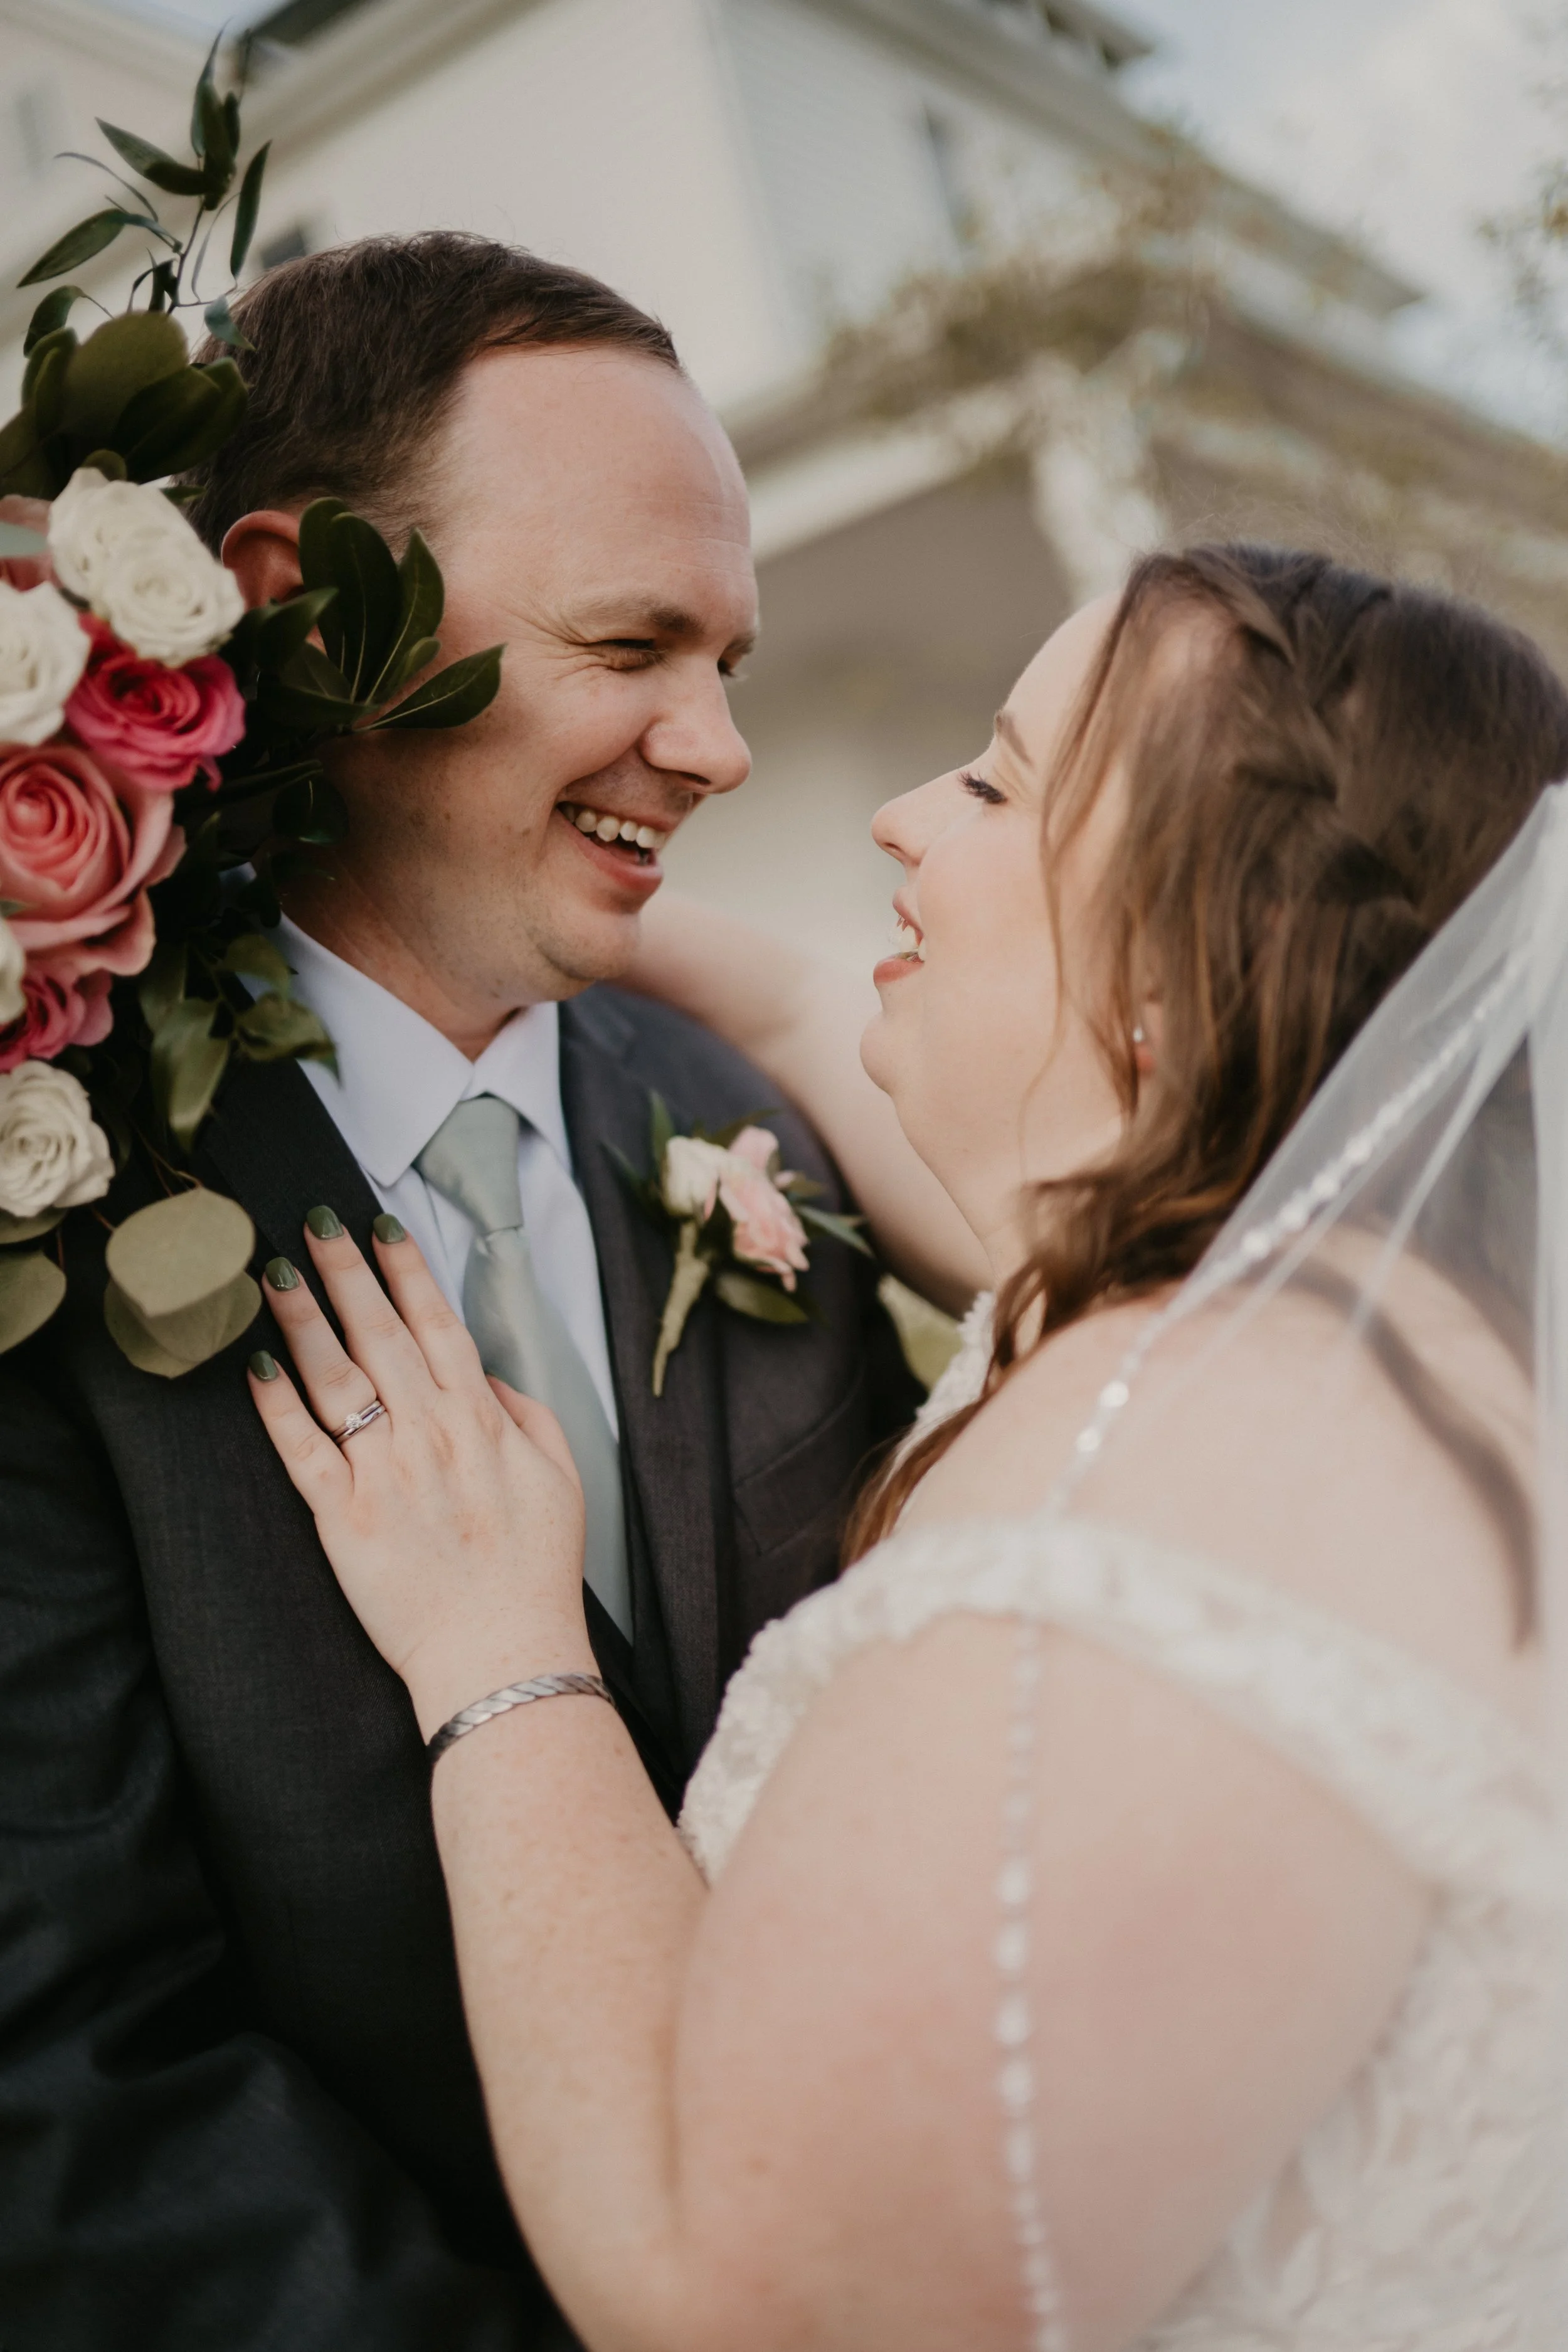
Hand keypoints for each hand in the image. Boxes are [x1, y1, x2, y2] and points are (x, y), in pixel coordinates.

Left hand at [248, 1212, 592, 1739]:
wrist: (505, 1656)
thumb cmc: (536, 1572)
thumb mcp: (561, 1479)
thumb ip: (527, 1416)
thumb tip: (487, 1376)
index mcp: (481, 1421)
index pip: (436, 1325)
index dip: (406, 1271)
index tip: (380, 1225)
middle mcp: (430, 1434)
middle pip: (379, 1335)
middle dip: (346, 1271)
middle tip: (313, 1221)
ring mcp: (383, 1474)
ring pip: (335, 1379)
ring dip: (303, 1320)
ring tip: (275, 1273)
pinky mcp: (344, 1518)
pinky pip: (302, 1451)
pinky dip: (277, 1407)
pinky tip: (256, 1366)